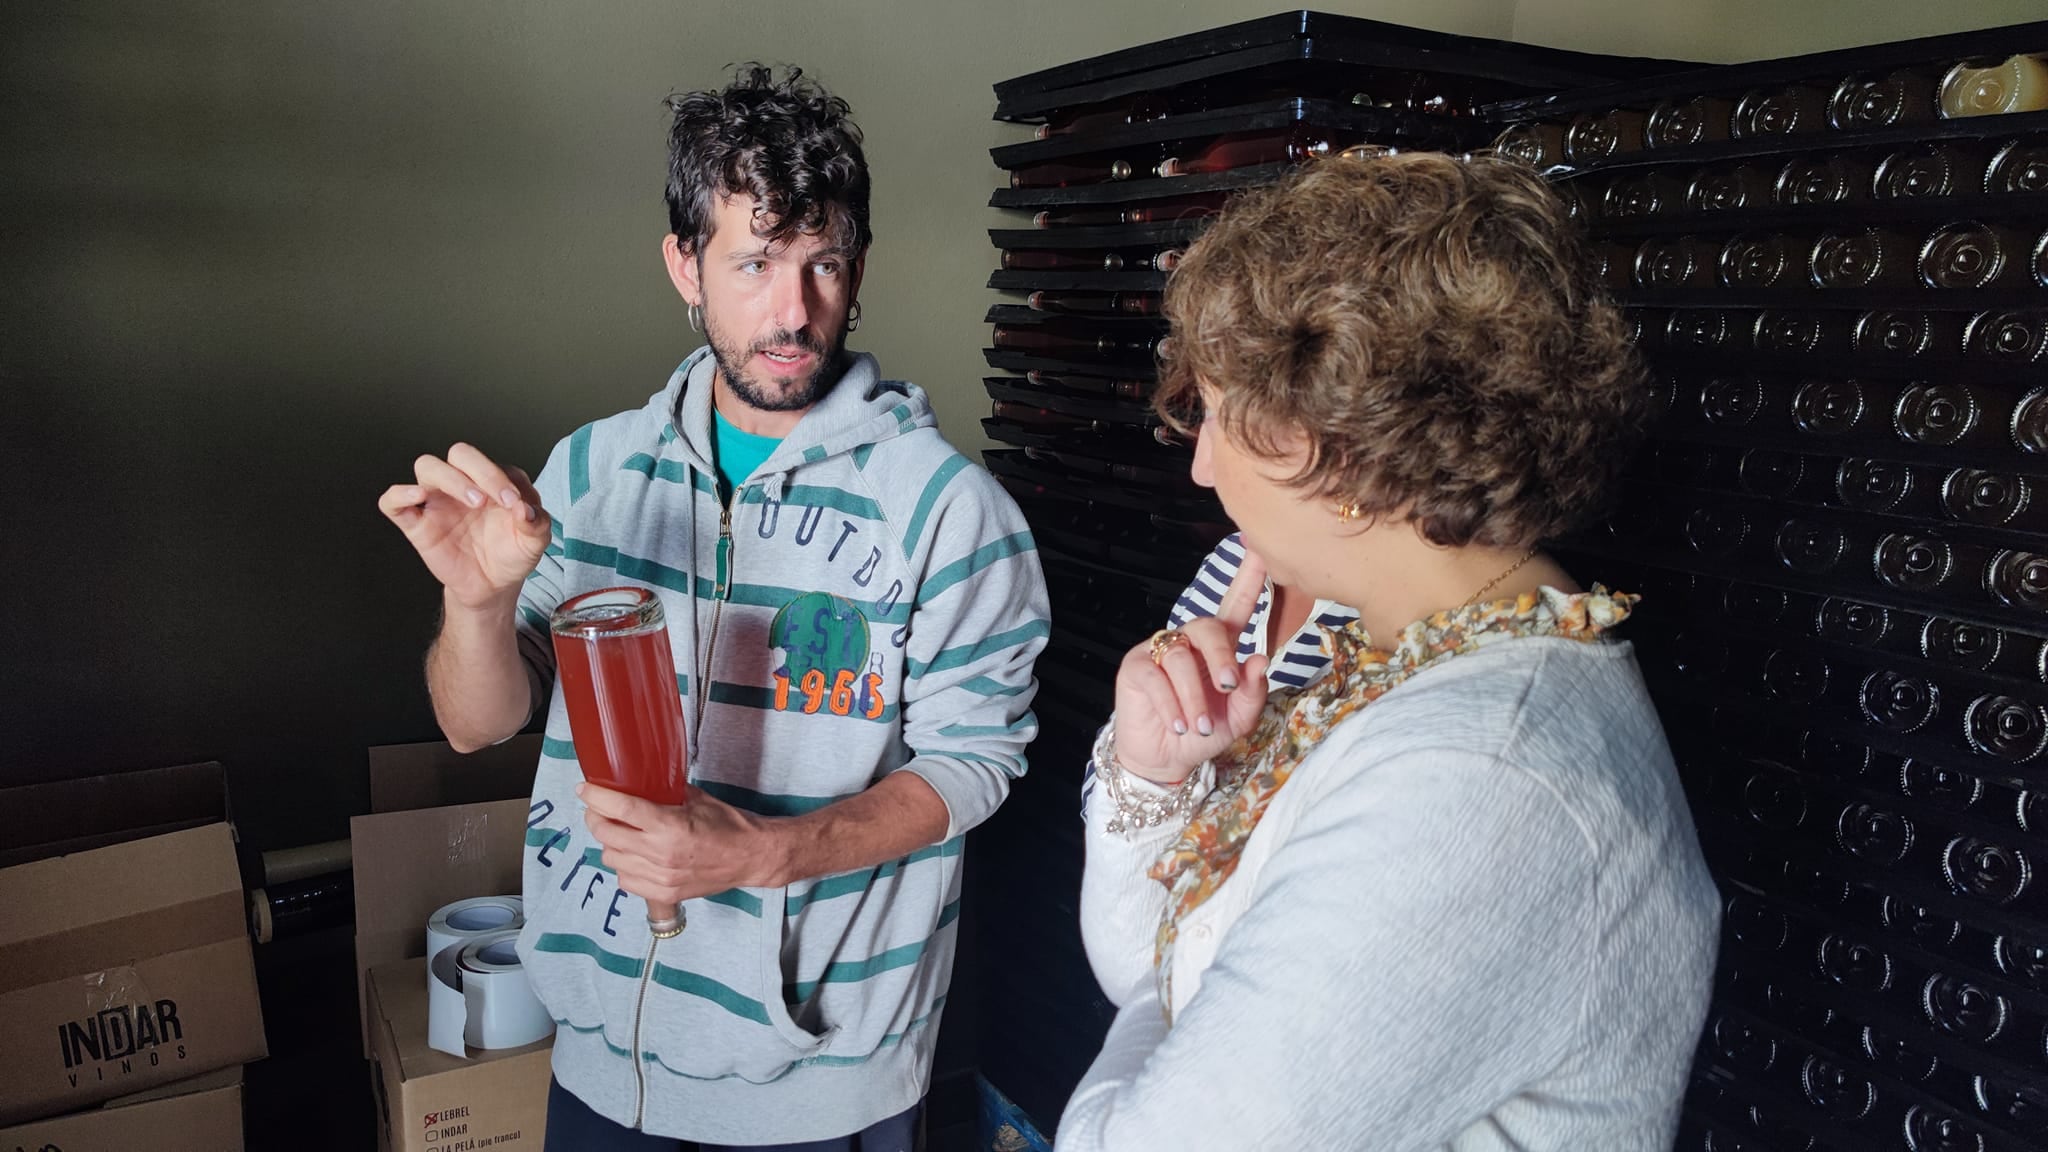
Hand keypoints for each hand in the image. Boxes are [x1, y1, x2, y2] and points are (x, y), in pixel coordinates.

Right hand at [377, 443, 550, 610]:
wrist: (493, 586)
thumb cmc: (511, 554)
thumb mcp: (535, 542)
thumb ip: (537, 522)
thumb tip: (524, 509)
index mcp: (493, 480)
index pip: (492, 462)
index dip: (502, 478)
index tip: (514, 503)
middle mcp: (463, 484)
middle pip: (459, 454)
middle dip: (479, 471)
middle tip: (491, 500)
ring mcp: (438, 500)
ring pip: (428, 466)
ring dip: (449, 478)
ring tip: (472, 502)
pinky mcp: (417, 523)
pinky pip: (393, 502)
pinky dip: (399, 494)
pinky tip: (417, 496)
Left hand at [579, 783, 790, 902]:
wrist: (751, 857)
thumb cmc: (728, 825)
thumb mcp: (696, 799)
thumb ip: (664, 793)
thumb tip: (639, 782)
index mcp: (670, 825)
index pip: (620, 809)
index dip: (595, 797)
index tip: (584, 789)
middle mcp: (661, 853)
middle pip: (607, 835)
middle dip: (596, 818)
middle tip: (598, 810)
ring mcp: (660, 877)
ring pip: (612, 859)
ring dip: (610, 844)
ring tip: (620, 834)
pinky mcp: (664, 894)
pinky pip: (626, 880)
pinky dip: (624, 866)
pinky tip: (634, 857)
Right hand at [1112, 549, 1270, 783]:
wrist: (1166, 760)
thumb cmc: (1203, 734)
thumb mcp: (1237, 720)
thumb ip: (1252, 693)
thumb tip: (1260, 660)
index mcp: (1218, 647)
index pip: (1236, 606)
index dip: (1248, 578)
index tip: (1259, 548)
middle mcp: (1189, 641)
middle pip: (1207, 626)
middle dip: (1221, 657)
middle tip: (1227, 688)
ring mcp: (1159, 651)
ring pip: (1180, 659)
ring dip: (1194, 696)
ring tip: (1199, 726)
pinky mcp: (1135, 668)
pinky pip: (1156, 678)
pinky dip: (1172, 706)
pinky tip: (1180, 725)